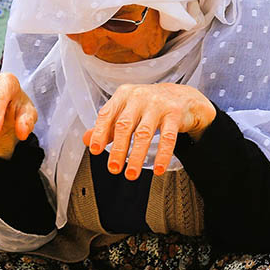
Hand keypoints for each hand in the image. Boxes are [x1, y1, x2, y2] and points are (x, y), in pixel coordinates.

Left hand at [83, 83, 215, 179]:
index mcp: (123, 95)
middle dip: (118, 149)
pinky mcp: (175, 114)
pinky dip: (162, 155)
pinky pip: (168, 138)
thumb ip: (108, 125)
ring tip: (132, 174)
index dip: (100, 133)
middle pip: (124, 125)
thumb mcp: (127, 110)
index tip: (95, 150)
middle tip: (114, 168)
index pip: (107, 114)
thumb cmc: (149, 105)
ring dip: (137, 156)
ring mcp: (158, 105)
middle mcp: (139, 97)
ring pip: (144, 133)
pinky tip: (158, 169)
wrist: (182, 97)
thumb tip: (86, 139)